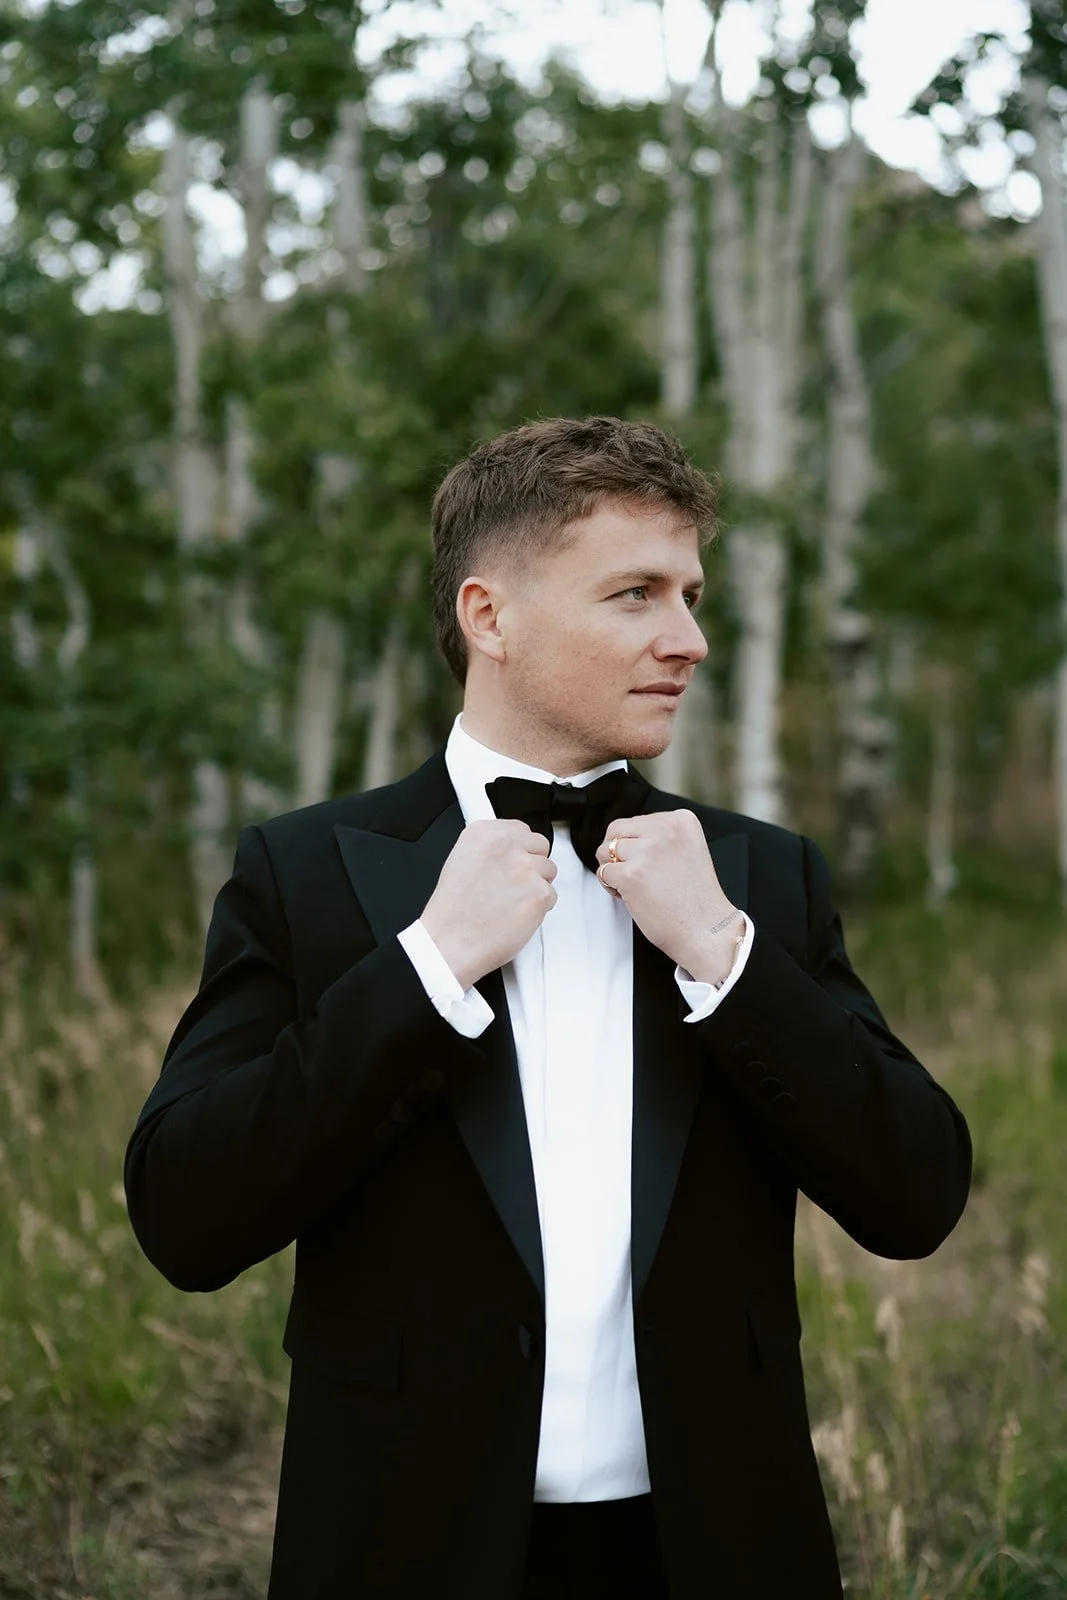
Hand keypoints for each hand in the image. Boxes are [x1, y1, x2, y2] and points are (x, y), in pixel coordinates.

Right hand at [420, 820, 557, 989]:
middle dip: (532, 865)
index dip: (519, 849)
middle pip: (540, 846)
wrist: (449, 943)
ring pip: (548, 872)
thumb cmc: (452, 912)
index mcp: (483, 833)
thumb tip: (511, 848)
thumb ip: (490, 849)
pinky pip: (551, 896)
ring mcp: (524, 869)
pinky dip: (538, 909)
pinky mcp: (539, 893)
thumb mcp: (460, 862)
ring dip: (535, 887)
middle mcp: (505, 846)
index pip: (521, 829)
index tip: (514, 861)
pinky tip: (516, 915)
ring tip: (510, 903)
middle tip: (513, 886)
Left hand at [595, 811, 741, 982]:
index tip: (650, 864)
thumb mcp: (687, 850)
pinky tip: (630, 896)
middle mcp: (665, 830)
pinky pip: (603, 872)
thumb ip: (660, 837)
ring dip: (612, 869)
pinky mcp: (631, 874)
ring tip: (633, 886)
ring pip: (605, 850)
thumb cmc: (696, 898)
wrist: (706, 930)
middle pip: (616, 831)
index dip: (635, 845)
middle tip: (634, 874)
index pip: (636, 821)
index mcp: (681, 820)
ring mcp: (647, 851)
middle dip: (617, 854)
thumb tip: (625, 836)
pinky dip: (610, 886)